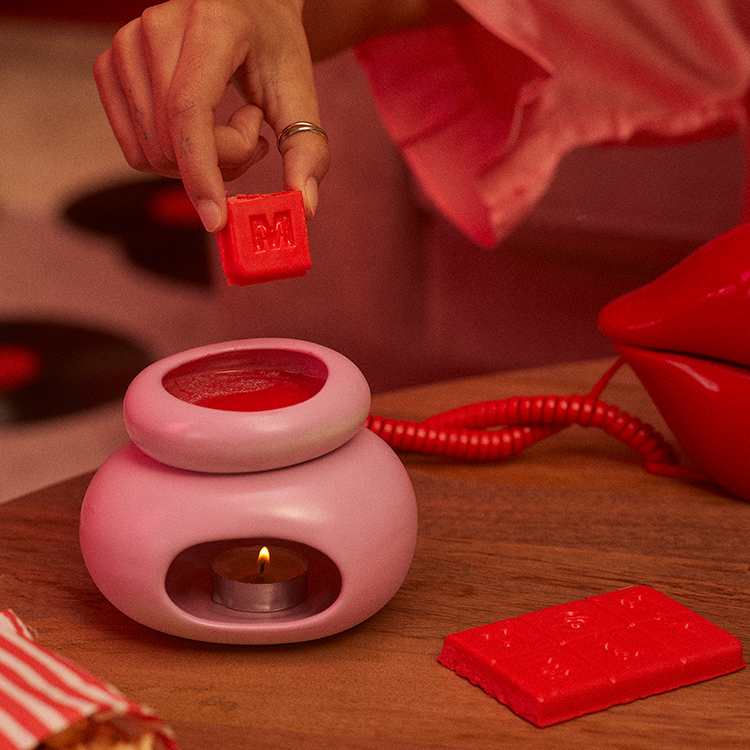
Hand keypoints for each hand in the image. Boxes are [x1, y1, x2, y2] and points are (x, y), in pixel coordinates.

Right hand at [94, 0, 329, 230]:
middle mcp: (158, 25)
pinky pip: (135, 149)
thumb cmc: (275, 52)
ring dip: (199, 162)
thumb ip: (308, 150)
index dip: (200, 172)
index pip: (188, 111)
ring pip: (152, 152)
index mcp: (210, 23)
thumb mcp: (301, 95)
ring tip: (229, 125)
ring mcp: (126, 43)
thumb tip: (304, 206)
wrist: (248, 10)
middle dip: (220, 164)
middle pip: (173, 141)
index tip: (216, 220)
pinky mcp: (110, 66)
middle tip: (254, 140)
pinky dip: (172, 157)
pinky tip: (200, 127)